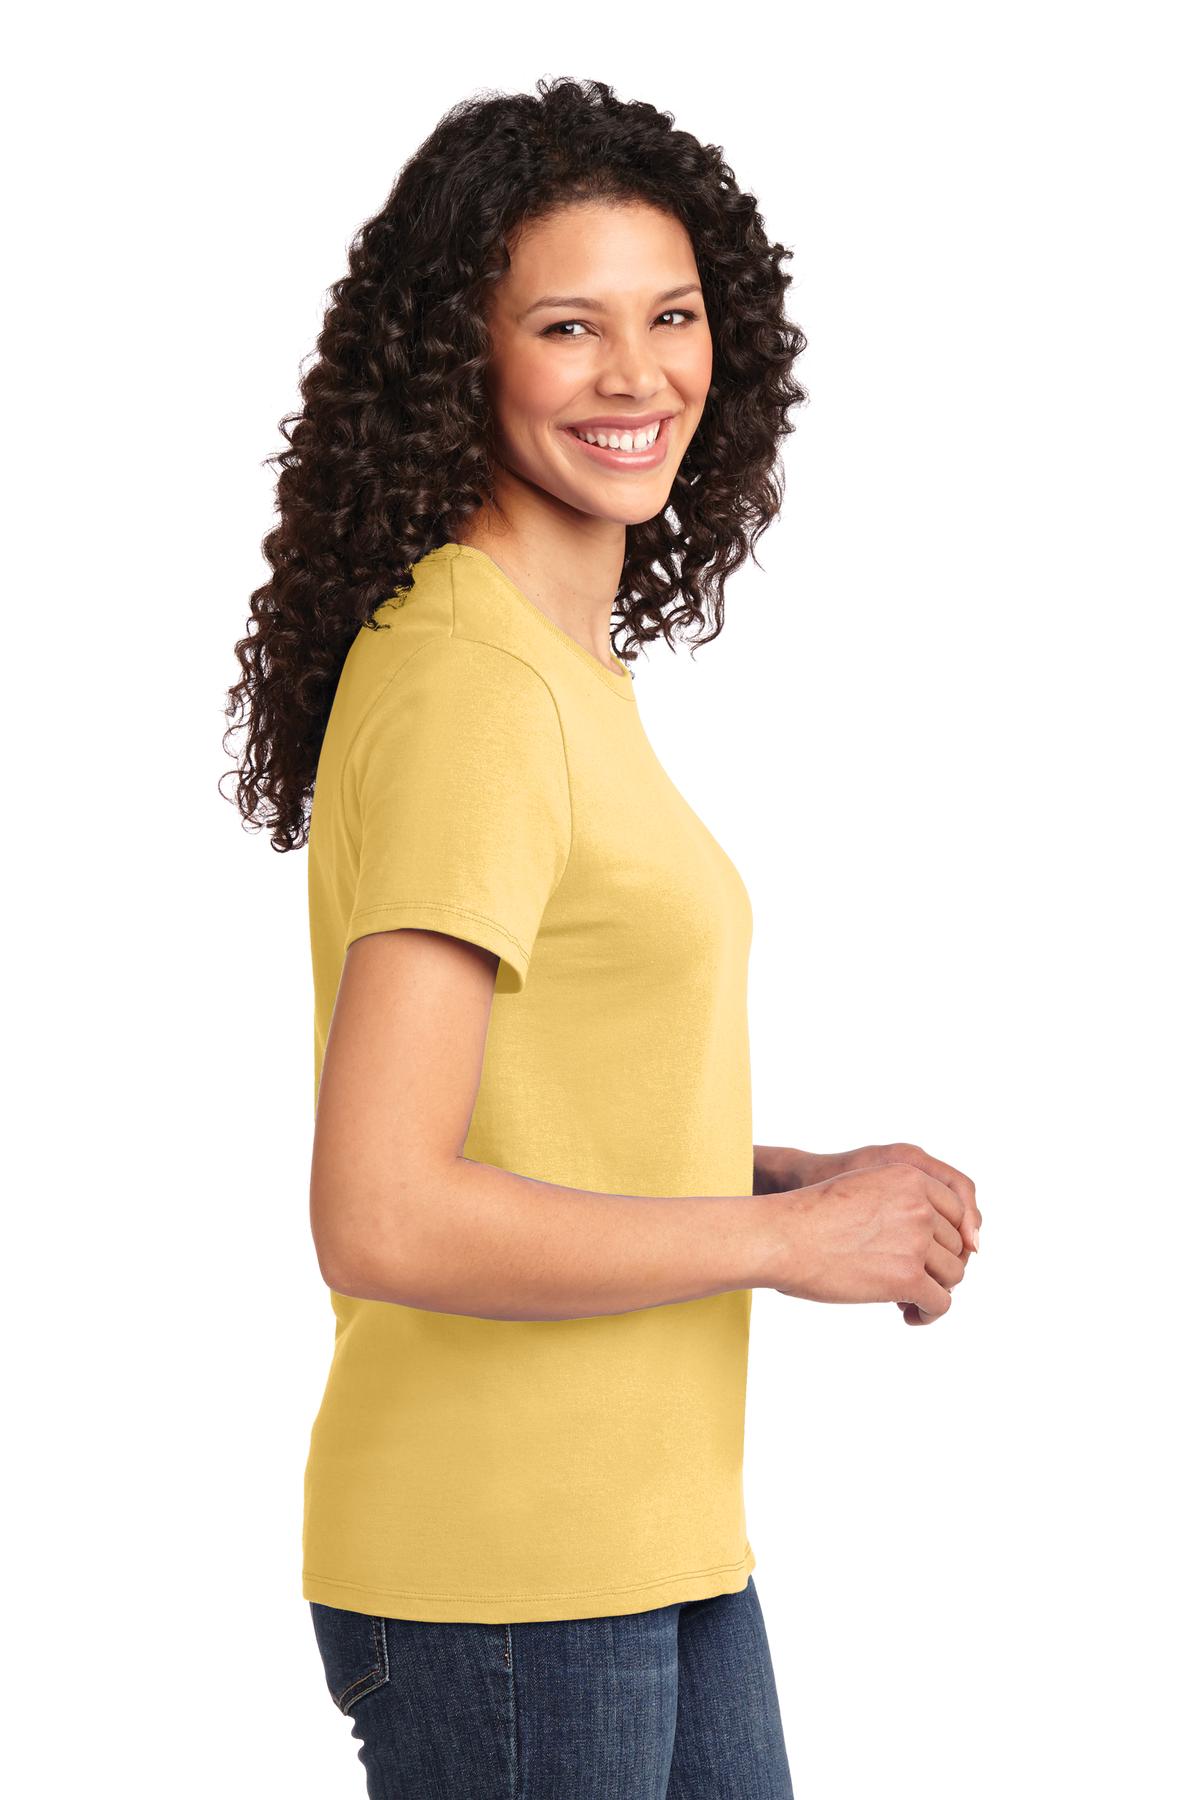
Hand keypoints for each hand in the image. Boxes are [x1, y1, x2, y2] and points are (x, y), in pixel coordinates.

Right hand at [764, 1144, 979, 1325]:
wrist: (781, 1237)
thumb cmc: (809, 1217)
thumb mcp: (863, 1188)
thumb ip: (899, 1203)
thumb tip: (927, 1246)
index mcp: (910, 1175)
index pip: (957, 1211)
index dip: (946, 1238)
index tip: (929, 1255)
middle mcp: (919, 1205)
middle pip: (955, 1245)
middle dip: (937, 1266)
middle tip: (910, 1280)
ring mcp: (915, 1241)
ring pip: (953, 1275)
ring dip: (935, 1290)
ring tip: (908, 1301)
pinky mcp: (907, 1277)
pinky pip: (941, 1303)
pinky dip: (929, 1314)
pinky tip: (909, 1315)